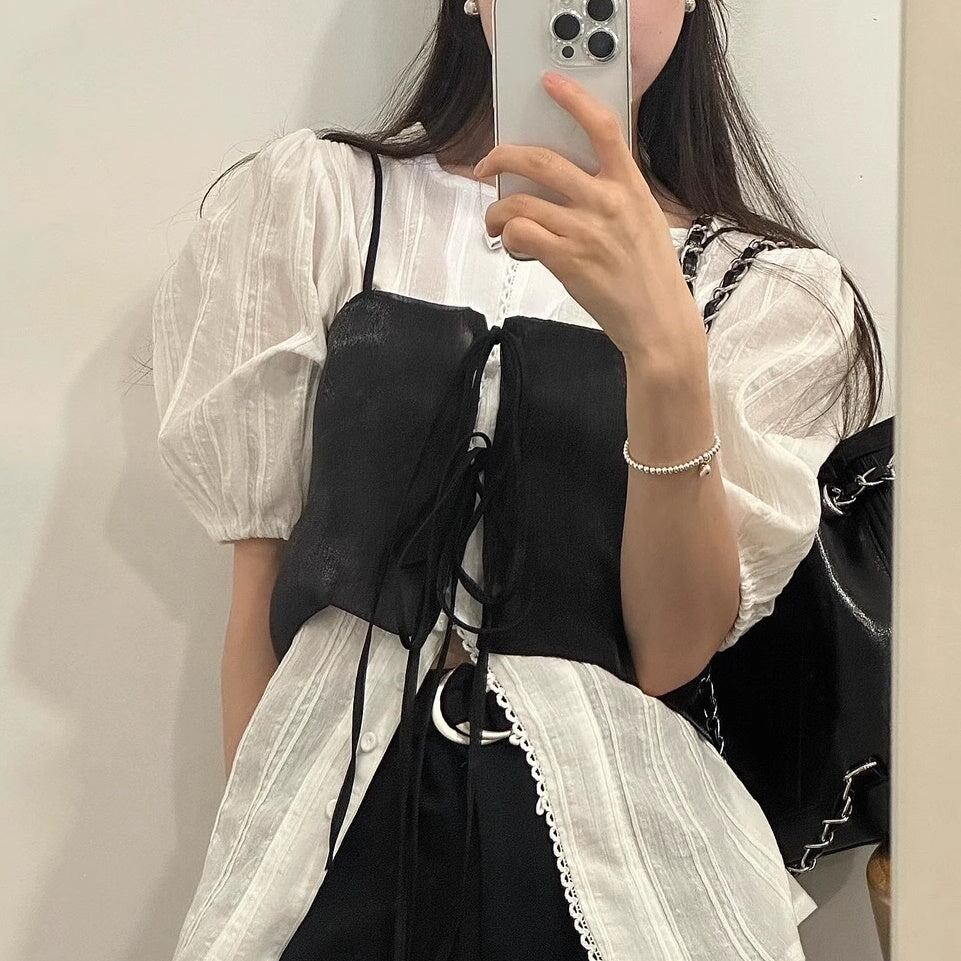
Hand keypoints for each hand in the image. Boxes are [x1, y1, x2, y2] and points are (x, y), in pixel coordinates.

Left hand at [475, 71, 703, 365]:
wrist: (658, 321)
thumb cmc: (651, 276)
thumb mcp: (645, 220)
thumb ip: (614, 195)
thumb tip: (572, 181)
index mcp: (630, 186)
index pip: (603, 128)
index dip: (574, 99)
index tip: (551, 84)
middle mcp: (606, 202)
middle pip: (542, 160)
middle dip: (502, 156)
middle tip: (488, 166)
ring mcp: (585, 231)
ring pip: (521, 201)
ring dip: (497, 210)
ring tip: (496, 222)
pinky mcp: (568, 260)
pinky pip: (522, 234)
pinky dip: (508, 237)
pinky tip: (513, 245)